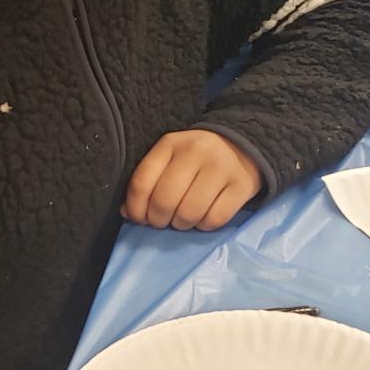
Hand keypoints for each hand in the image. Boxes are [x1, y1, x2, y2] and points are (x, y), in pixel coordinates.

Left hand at [122, 130, 262, 231]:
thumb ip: (147, 182)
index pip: (141, 183)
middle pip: (164, 201)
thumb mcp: (168, 159)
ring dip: (181, 224)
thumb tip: (128, 212)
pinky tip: (203, 216)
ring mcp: (221, 168)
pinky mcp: (241, 186)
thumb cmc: (195, 159)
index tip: (139, 217)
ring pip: (189, 213)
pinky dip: (204, 226)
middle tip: (162, 221)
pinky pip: (214, 220)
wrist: (240, 146)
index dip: (135, 209)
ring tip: (182, 219)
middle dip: (158, 220)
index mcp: (170, 143)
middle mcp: (195, 151)